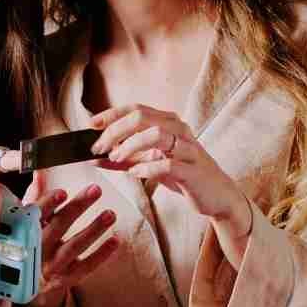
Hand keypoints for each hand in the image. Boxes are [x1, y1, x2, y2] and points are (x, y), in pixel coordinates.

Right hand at [21, 180, 121, 306]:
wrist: (23, 285)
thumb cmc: (25, 243)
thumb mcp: (23, 221)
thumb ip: (33, 196)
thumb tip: (40, 170)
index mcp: (23, 233)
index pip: (34, 216)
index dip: (48, 204)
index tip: (63, 192)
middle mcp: (36, 250)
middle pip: (58, 228)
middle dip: (77, 208)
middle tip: (96, 190)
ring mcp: (51, 267)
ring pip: (73, 247)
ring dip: (93, 230)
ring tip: (110, 214)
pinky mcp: (65, 279)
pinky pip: (85, 268)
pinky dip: (100, 255)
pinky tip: (115, 241)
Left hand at [89, 104, 252, 238]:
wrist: (216, 197)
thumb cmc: (183, 176)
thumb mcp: (148, 165)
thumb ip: (122, 161)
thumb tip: (93, 159)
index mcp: (169, 123)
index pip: (136, 109)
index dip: (111, 114)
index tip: (90, 124)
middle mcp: (180, 130)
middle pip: (142, 118)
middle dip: (115, 131)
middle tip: (98, 148)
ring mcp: (188, 149)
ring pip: (157, 134)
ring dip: (130, 146)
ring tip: (116, 158)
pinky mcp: (194, 170)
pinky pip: (169, 164)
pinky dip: (147, 167)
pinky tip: (136, 173)